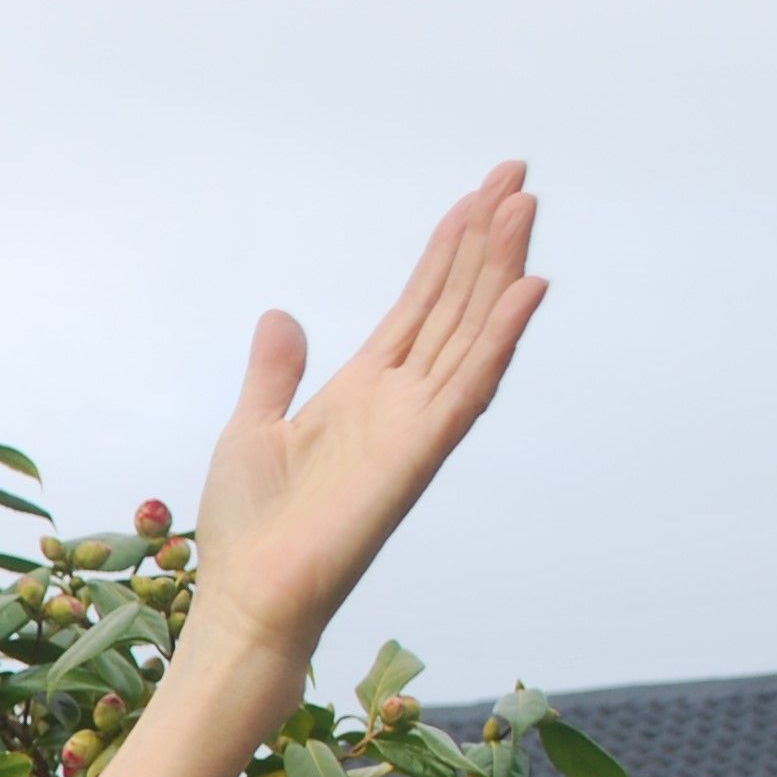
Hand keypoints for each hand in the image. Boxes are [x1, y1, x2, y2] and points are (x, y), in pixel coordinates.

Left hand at [180, 161, 546, 676]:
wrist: (250, 600)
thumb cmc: (249, 531)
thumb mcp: (252, 428)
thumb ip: (277, 371)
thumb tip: (282, 315)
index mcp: (360, 391)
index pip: (420, 305)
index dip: (449, 249)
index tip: (479, 195)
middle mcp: (398, 402)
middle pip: (455, 305)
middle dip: (484, 241)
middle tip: (517, 177)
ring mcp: (413, 427)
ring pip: (470, 332)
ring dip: (500, 271)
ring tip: (525, 208)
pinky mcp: (417, 455)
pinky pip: (468, 387)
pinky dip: (499, 339)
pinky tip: (527, 291)